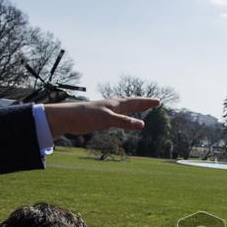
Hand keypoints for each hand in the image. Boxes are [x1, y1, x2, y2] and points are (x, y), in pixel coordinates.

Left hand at [44, 98, 160, 137]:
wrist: (68, 118)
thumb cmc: (87, 116)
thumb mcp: (108, 120)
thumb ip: (125, 122)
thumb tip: (142, 125)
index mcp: (116, 104)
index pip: (136, 102)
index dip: (147, 102)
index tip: (158, 101)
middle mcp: (113, 106)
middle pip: (132, 103)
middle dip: (143, 103)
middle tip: (154, 103)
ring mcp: (107, 112)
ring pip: (124, 109)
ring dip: (134, 108)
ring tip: (140, 108)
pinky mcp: (101, 119)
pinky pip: (117, 117)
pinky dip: (124, 117)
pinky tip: (122, 119)